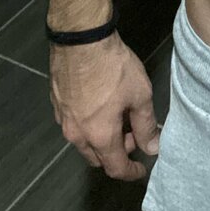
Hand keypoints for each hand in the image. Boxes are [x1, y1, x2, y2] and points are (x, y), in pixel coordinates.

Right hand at [48, 30, 161, 180]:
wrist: (81, 39)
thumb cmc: (113, 67)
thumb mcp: (140, 95)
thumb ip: (146, 125)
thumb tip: (153, 147)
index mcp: (99, 136)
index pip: (115, 168)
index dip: (131, 171)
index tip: (142, 167)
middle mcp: (77, 134)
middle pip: (97, 157)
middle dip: (117, 153)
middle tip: (134, 134)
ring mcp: (63, 118)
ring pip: (84, 141)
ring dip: (103, 138)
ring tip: (120, 116)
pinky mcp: (57, 103)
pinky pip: (75, 124)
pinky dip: (90, 125)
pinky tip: (102, 105)